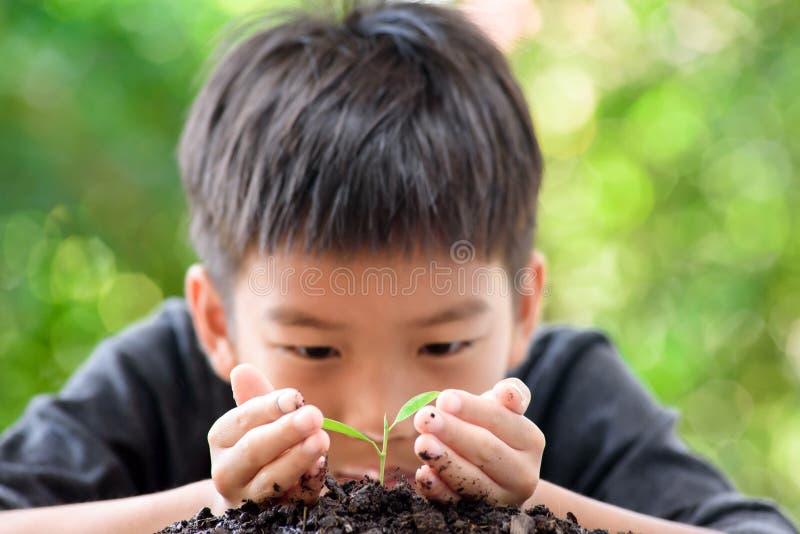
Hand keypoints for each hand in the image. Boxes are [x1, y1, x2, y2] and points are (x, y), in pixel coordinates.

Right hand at [206, 363, 328, 513]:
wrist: (253, 496)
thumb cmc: (260, 445)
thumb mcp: (258, 420)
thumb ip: (256, 397)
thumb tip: (242, 369)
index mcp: (222, 439)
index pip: (242, 419)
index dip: (269, 406)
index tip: (295, 397)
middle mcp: (228, 470)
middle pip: (254, 450)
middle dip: (286, 431)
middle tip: (315, 416)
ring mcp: (248, 497)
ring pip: (271, 480)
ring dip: (298, 458)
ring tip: (322, 440)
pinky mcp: (272, 515)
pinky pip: (293, 501)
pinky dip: (308, 484)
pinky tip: (320, 467)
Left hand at [412, 378, 544, 505]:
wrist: (498, 476)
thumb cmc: (495, 430)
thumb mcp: (504, 409)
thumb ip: (510, 394)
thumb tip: (507, 393)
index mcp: (531, 440)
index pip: (500, 420)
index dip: (471, 409)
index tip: (443, 399)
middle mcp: (523, 473)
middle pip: (486, 450)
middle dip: (453, 433)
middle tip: (424, 418)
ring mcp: (501, 498)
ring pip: (472, 481)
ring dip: (445, 462)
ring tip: (422, 443)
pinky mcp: (478, 515)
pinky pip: (455, 504)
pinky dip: (438, 490)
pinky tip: (423, 474)